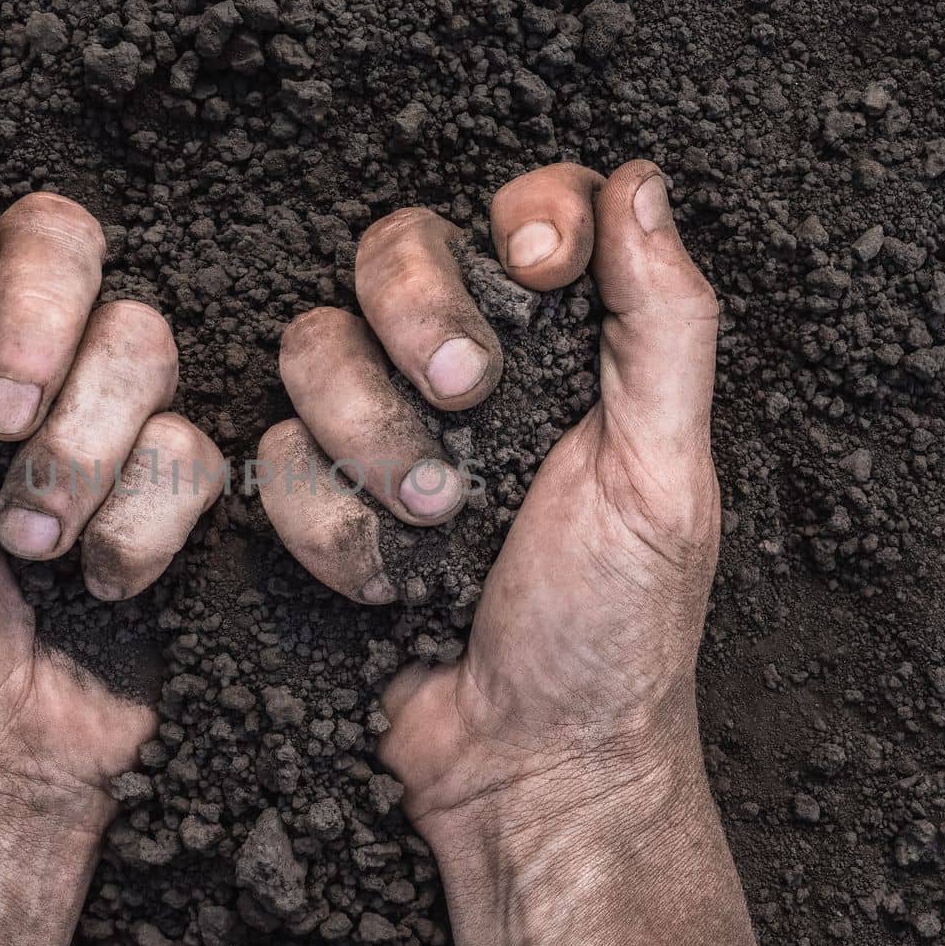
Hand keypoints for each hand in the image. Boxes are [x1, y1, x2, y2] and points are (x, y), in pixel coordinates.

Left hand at [0, 154, 218, 945]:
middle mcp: (21, 350)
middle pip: (67, 234)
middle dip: (33, 329)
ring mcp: (107, 411)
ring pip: (143, 339)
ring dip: (77, 456)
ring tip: (27, 542)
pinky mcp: (176, 479)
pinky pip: (192, 450)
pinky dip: (134, 530)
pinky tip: (93, 582)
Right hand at [258, 161, 761, 945]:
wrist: (526, 763)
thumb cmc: (614, 632)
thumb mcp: (667, 474)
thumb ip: (664, 324)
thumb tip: (642, 182)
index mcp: (569, 352)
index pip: (525, 210)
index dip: (520, 213)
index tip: (537, 268)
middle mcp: (471, 375)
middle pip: (391, 251)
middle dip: (413, 311)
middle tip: (466, 391)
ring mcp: (386, 433)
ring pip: (312, 348)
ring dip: (370, 437)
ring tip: (437, 519)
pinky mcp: (324, 500)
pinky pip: (278, 459)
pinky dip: (333, 527)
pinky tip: (391, 581)